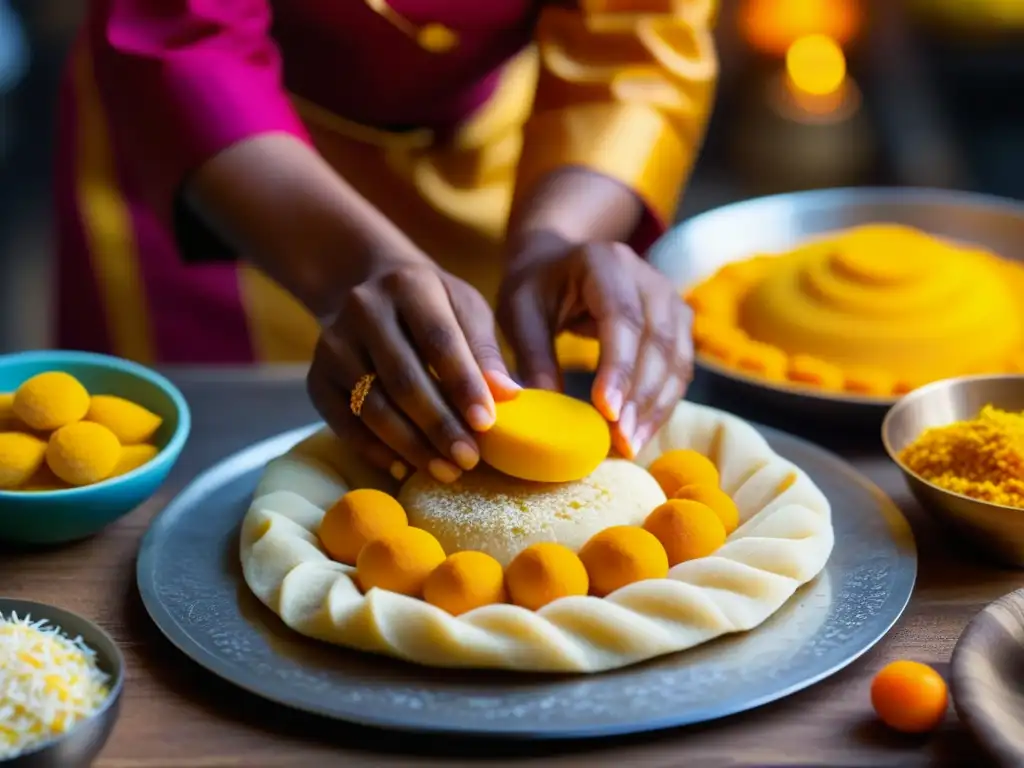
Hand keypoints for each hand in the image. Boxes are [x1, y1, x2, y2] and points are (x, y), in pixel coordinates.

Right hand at [308, 262, 519, 483]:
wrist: (368, 286)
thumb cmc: (432, 305)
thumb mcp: (465, 309)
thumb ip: (484, 351)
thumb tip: (508, 396)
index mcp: (409, 285)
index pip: (438, 340)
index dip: (463, 385)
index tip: (486, 424)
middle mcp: (363, 309)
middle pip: (403, 379)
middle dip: (439, 426)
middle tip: (469, 460)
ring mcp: (334, 344)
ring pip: (372, 406)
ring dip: (411, 445)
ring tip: (446, 470)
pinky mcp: (316, 376)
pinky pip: (343, 422)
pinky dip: (374, 450)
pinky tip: (404, 467)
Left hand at [498, 242, 692, 458]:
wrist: (560, 262)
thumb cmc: (535, 288)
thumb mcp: (520, 313)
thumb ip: (533, 357)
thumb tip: (545, 412)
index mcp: (605, 263)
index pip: (622, 318)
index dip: (618, 367)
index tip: (606, 411)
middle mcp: (647, 277)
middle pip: (657, 342)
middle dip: (640, 396)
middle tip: (620, 441)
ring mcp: (669, 299)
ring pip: (676, 359)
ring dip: (656, 407)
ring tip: (630, 445)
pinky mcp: (678, 323)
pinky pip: (679, 368)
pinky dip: (662, 403)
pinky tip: (641, 432)